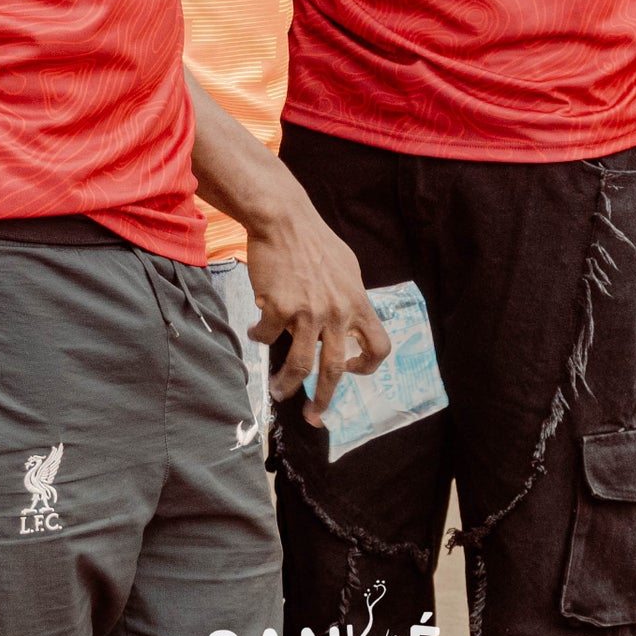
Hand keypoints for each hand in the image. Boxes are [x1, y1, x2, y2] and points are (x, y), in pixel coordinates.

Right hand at [249, 197, 390, 425]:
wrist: (283, 219)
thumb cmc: (314, 241)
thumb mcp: (346, 268)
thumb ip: (349, 298)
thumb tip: (348, 322)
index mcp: (357, 302)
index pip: (379, 345)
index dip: (367, 366)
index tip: (350, 370)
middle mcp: (337, 311)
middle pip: (335, 369)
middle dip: (324, 399)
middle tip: (314, 416)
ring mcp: (308, 311)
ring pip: (300, 364)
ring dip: (287, 383)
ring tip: (279, 391)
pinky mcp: (280, 308)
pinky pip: (268, 336)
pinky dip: (261, 337)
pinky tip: (257, 330)